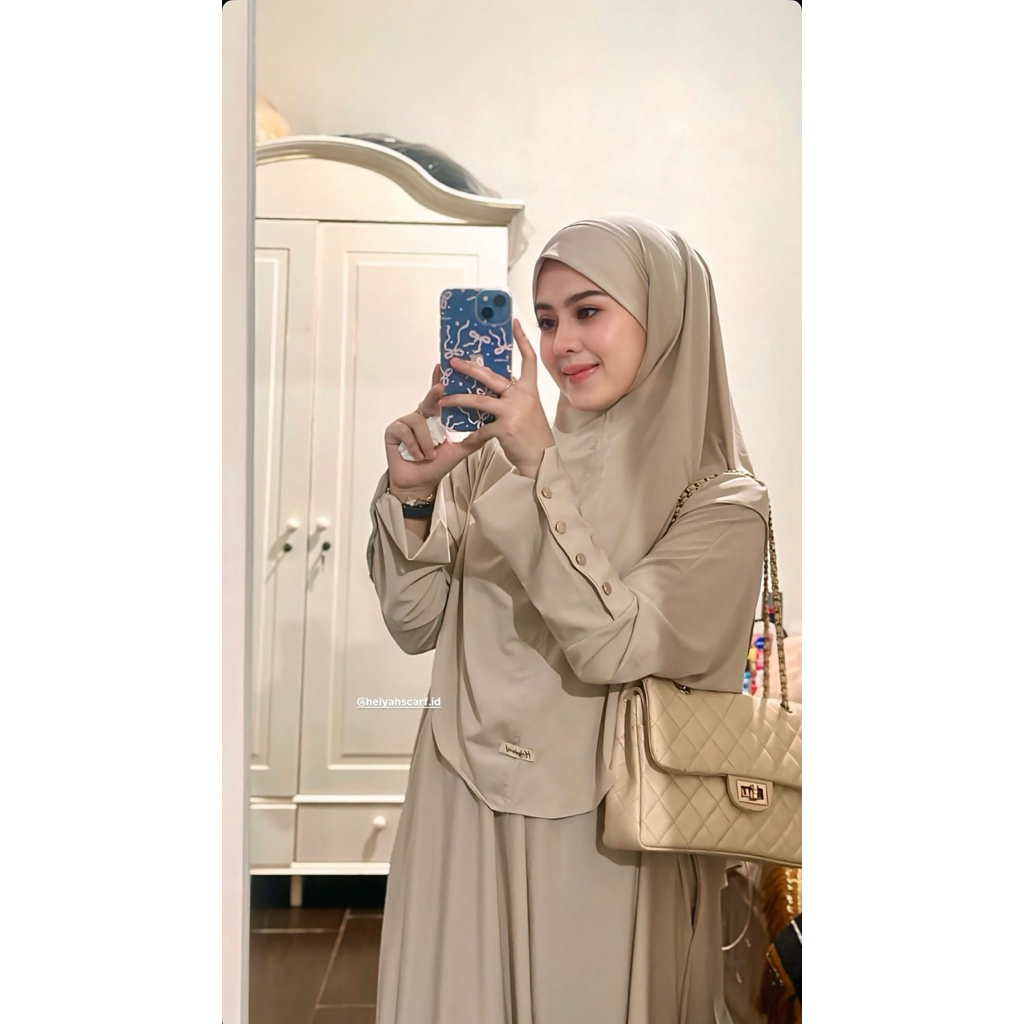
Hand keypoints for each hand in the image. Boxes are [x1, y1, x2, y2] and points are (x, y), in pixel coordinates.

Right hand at [384, 363, 480, 493]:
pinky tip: (416, 456)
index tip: (443, 366)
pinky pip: (406, 433)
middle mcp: (419, 417)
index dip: (439, 381)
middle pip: (428, 401)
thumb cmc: (436, 465)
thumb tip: (493, 428)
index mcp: (434, 418)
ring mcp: (404, 422)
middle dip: (435, 394)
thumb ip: (474, 439)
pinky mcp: (393, 431)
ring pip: (419, 423)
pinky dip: (415, 448)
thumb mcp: (459, 451)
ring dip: (427, 443)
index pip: (438, 398)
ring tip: (429, 455)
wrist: (419, 483)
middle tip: (442, 387)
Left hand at [437, 319, 554, 476]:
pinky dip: (469, 433)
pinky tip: (461, 435)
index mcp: (529, 389)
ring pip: (478, 400)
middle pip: (491, 376)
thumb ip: (513, 396)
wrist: (541, 458)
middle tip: (453, 362)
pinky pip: (479, 428)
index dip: (521, 340)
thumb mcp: (528, 409)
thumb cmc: (532, 434)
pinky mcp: (504, 428)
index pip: (528, 359)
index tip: (513, 324)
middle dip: (468, 368)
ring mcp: (512, 412)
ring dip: (457, 399)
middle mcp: (521, 396)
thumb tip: (493, 388)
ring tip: (443, 398)